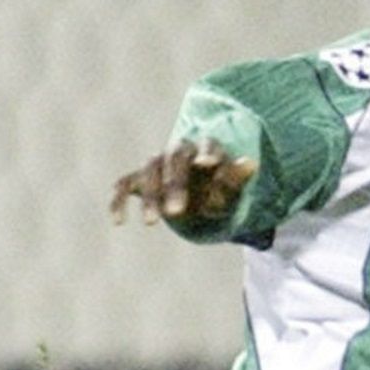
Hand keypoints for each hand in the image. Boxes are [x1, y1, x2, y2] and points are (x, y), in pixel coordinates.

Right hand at [109, 138, 257, 226]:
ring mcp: (157, 162)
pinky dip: (118, 200)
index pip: (207, 146)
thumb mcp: (230, 189)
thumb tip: (251, 163)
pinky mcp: (138, 178)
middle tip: (176, 213)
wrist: (196, 192)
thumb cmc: (217, 189)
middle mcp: (178, 151)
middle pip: (174, 159)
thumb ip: (236, 178)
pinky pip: (124, 185)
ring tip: (152, 223)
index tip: (207, 164)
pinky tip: (118, 221)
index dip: (207, 153)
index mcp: (205, 149)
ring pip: (149, 170)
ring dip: (150, 197)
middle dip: (174, 185)